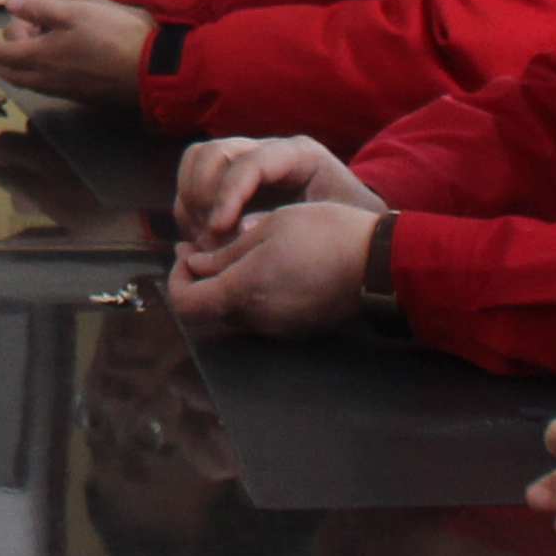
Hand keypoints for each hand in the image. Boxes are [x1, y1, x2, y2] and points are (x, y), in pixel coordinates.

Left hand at [0, 0, 156, 109]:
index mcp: (41, 56)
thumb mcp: (75, 11)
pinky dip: (35, 82)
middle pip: (15, 75)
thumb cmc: (111, 34)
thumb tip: (10, 5)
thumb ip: (40, 7)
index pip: (6, 55)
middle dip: (0, 66)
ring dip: (16, 76)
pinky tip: (42, 77)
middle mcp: (47, 79)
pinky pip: (47, 89)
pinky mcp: (82, 96)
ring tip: (10, 70)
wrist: (149, 69)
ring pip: (31, 85)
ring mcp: (65, 91)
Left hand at [162, 200, 381, 337]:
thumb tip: (193, 264)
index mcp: (245, 291)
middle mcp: (258, 318)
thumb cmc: (326, 234)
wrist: (380, 264)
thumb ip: (225, 252)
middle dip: (199, 280)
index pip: (185, 304)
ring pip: (235, 312)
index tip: (184, 254)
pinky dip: (252, 294)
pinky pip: (261, 314)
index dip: (174, 281)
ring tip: (239, 252)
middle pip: (209, 309)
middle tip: (203, 248)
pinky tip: (267, 267)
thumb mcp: (270, 228)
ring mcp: (280, 328)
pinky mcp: (298, 327)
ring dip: (226, 286)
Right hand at [172, 133, 380, 249]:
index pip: (251, 161)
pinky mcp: (230, 179)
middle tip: (210, 238)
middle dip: (203, 196)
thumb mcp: (332, 225)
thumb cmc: (349, 226)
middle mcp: (267, 151)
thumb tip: (241, 230)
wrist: (357, 229)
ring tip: (202, 238)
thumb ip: (289, 226)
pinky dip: (189, 209)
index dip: (228, 192)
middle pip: (215, 152)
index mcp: (298, 156)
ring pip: (197, 161)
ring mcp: (245, 161)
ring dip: (190, 201)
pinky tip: (201, 238)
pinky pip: (193, 180)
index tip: (218, 229)